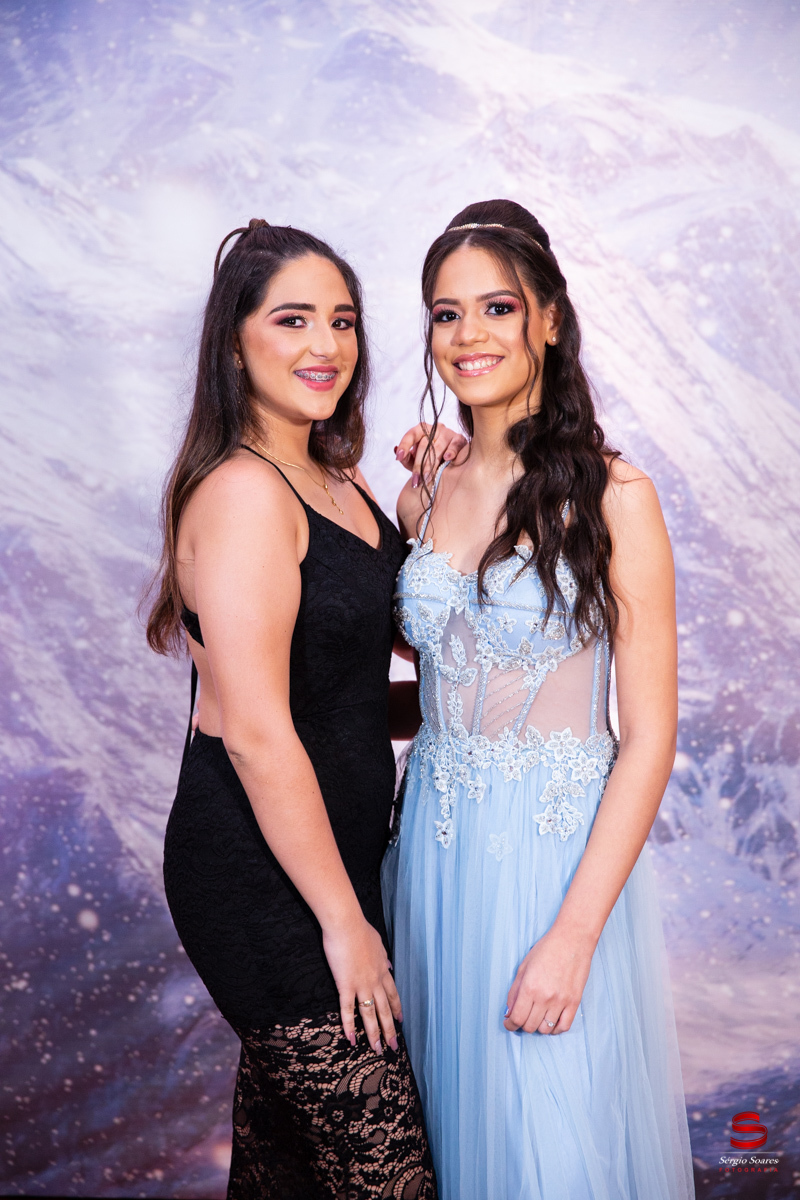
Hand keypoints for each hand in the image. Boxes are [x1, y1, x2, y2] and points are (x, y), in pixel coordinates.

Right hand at [323, 918, 402, 1053]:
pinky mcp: (345, 985)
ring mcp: (361, 985)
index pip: (392, 993)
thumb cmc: (359, 929)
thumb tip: (388, 964)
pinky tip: (352, 1039)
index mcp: (382, 969)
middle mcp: (375, 980)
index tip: (402, 1020)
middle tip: (394, 1046)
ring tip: (378, 1050)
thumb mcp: (377, 942)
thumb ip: (383, 956)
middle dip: (390, 1028)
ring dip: (374, 1033)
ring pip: (370, 1014)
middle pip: (385, 1009)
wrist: (346, 924)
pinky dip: (350, 1025)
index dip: (397, 1008)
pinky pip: (348, 1010)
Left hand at [394, 422, 466, 488]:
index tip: (398, 457)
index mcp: (421, 430)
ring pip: (438, 448)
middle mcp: (435, 429)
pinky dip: (451, 451)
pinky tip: (447, 459)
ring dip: (432, 465)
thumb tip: (397, 453)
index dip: (404, 445)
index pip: (411, 435)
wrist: (450, 460)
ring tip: (427, 478)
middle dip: (419, 465)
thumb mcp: (416, 459)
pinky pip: (455, 445)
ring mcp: (448, 433)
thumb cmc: (429, 458)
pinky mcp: (460, 439)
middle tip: (416, 480)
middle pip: (424, 445)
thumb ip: (406, 458)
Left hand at [503, 928, 593, 1034]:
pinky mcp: (574, 1002)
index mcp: (529, 987)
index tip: (509, 1023)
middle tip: (522, 1017)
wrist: (573, 939)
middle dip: (522, 1025)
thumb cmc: (547, 949)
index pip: (516, 1018)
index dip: (510, 1024)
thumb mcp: (524, 966)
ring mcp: (561, 1001)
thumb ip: (514, 991)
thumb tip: (508, 1012)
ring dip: (538, 1027)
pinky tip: (551, 1020)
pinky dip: (555, 1029)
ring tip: (537, 1016)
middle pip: (530, 1026)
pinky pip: (564, 1027)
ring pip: (546, 1029)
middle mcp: (545, 997)